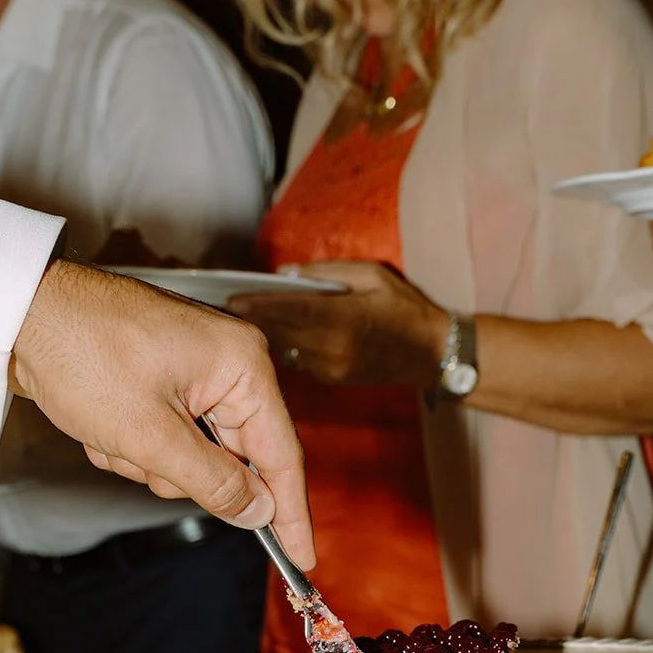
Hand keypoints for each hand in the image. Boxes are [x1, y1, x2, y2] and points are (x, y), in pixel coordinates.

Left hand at [10, 259, 313, 567]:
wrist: (17, 313)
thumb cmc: (82, 354)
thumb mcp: (150, 436)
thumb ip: (213, 482)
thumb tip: (258, 512)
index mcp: (241, 366)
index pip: (281, 455)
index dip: (290, 513)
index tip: (301, 558)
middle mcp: (226, 364)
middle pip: (229, 457)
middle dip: (177, 471)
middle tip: (138, 457)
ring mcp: (191, 370)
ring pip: (189, 454)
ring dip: (145, 459)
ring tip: (107, 433)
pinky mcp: (159, 378)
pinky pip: (161, 437)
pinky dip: (128, 444)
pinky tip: (96, 424)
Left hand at [228, 260, 446, 387]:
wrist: (432, 354)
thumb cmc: (405, 307)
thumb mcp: (372, 276)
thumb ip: (327, 274)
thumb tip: (285, 275)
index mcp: (347, 320)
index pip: (293, 311)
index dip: (260, 304)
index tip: (232, 297)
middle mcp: (334, 348)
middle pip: (281, 331)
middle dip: (252, 317)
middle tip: (221, 303)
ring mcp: (331, 368)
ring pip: (284, 347)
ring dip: (262, 332)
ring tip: (237, 315)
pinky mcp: (329, 378)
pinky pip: (295, 357)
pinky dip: (279, 342)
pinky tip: (264, 329)